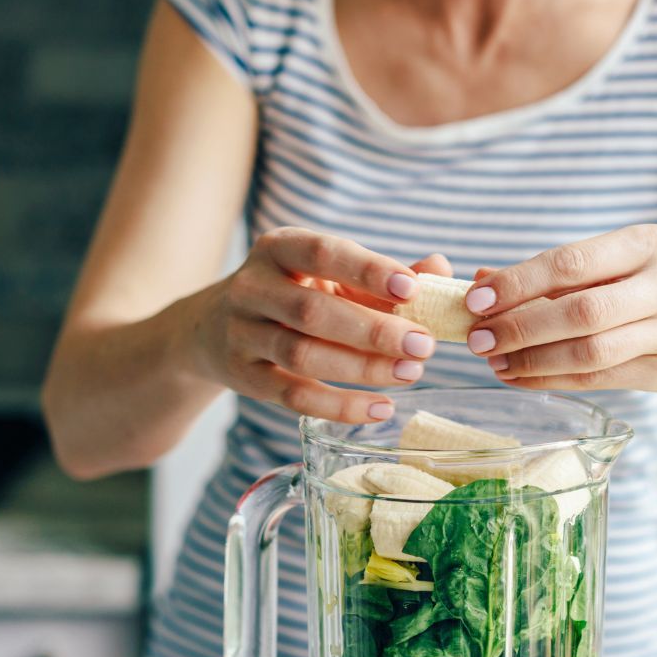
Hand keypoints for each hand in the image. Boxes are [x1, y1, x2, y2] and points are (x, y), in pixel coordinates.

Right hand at [192, 227, 447, 421]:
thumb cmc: (294, 293)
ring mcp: (243, 334)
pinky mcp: (245, 378)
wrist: (215, 328)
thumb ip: (384, 273)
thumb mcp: (330, 275)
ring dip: (363, 368)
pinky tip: (381, 407)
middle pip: (314, 310)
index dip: (367, 269)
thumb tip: (440, 268)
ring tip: (410, 373)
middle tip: (423, 345)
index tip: (411, 287)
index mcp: (279, 248)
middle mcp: (253, 287)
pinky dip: (341, 405)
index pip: (323, 252)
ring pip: (304, 355)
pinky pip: (295, 396)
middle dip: (374, 330)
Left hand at [463, 225, 656, 397]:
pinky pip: (601, 377)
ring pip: (590, 350)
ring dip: (533, 359)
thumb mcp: (618, 267)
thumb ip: (555, 272)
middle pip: (579, 310)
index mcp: (649, 242)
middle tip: (478, 339)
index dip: (518, 283)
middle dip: (520, 326)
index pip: (571, 262)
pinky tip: (522, 377)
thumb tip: (480, 280)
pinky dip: (554, 380)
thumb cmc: (656, 292)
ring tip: (495, 362)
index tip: (476, 299)